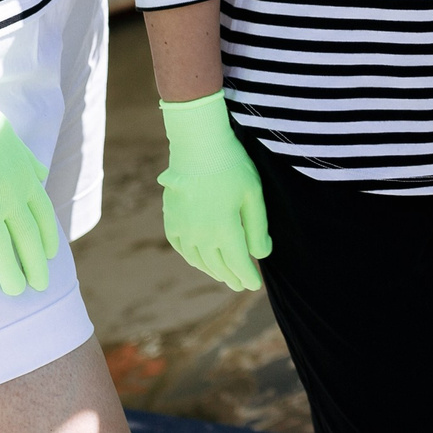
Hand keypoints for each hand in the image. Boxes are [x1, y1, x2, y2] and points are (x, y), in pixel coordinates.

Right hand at [0, 60, 61, 295]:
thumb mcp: (12, 139)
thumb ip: (28, 160)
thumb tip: (42, 173)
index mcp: (26, 178)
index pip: (43, 215)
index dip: (48, 237)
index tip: (51, 254)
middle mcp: (12, 198)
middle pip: (28, 238)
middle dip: (36, 264)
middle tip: (40, 285)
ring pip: (3, 251)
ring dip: (11, 274)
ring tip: (16, 291)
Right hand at [159, 91, 271, 290]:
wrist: (197, 145)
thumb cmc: (231, 166)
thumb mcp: (253, 194)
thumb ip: (258, 228)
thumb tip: (261, 255)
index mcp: (224, 230)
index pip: (239, 264)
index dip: (248, 277)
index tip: (255, 287)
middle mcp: (201, 235)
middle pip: (219, 266)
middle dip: (232, 277)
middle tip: (240, 284)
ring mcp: (183, 229)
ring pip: (199, 260)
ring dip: (213, 271)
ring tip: (223, 275)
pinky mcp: (171, 220)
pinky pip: (182, 248)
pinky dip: (192, 258)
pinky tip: (199, 259)